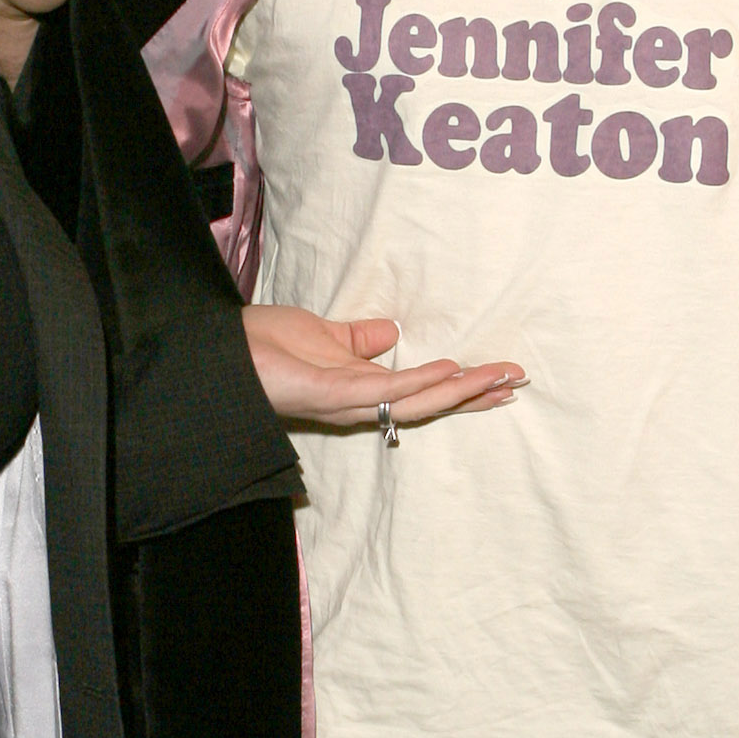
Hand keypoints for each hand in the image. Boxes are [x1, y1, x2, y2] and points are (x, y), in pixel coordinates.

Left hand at [242, 305, 524, 428]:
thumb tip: (391, 333)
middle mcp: (359, 402)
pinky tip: (449, 370)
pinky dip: (420, 383)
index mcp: (360, 389)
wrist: (221, 355)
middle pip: (430, 404)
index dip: (460, 387)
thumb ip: (357, 338)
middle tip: (517, 382)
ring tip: (500, 377)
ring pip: (417, 402)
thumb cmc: (262, 346)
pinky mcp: (331, 394)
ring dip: (461, 389)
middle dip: (474, 393)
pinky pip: (385, 391)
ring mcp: (347, 401)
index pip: (421, 392)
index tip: (498, 378)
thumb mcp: (321, 333)